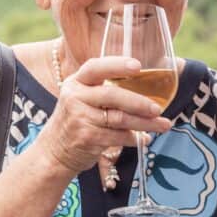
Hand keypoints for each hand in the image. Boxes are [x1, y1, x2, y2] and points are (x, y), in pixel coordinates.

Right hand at [38, 56, 172, 176]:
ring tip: (162, 125)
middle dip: (139, 102)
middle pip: (112, 95)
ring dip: (145, 123)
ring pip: (119, 119)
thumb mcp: (82, 99)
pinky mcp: (86, 138)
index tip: (138, 66)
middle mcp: (75, 97)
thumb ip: (106, 91)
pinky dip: (134, 139)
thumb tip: (148, 90)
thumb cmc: (77, 120)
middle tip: (158, 108)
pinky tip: (143, 139)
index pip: (96, 68)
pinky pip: (117, 137)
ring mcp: (79, 118)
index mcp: (76, 82)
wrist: (54, 151)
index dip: (117, 65)